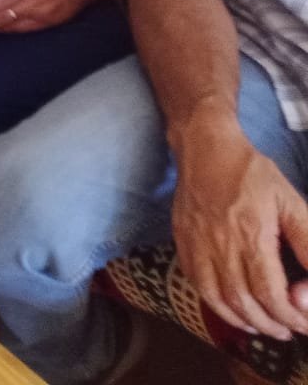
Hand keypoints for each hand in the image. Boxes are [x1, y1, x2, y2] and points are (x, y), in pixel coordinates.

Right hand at [173, 118, 307, 339]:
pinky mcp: (182, 240)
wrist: (205, 147)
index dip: (288, 316)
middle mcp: (220, 244)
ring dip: (240, 319)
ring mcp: (197, 243)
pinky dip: (213, 302)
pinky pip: (195, 281)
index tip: (303, 323)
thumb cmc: (251, 172)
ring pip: (217, 297)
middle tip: (286, 330)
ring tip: (260, 326)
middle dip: (268, 324)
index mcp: (251, 234)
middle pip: (243, 301)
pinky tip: (230, 306)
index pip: (269, 292)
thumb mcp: (291, 202)